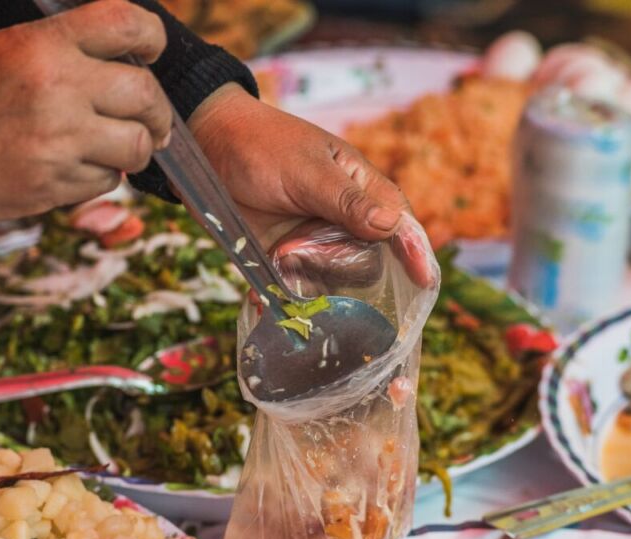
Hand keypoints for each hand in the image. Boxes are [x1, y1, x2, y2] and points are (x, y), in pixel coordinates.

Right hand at [0, 0, 172, 236]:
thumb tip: (131, 64)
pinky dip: (100, 177)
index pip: (127, 25)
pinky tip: (72, 167)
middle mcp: (56, 89)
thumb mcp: (5, 51)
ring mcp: (56, 141)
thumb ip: (65, 52)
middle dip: (157, 112)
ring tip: (113, 148)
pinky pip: (107, 182)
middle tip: (152, 122)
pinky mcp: (52, 185)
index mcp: (43, 45)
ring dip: (134, 150)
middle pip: (146, 95)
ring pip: (136, 146)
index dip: (152, 38)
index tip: (151, 53)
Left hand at [188, 85, 432, 287]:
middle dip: (338, 263)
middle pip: (365, 261)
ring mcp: (311, 241)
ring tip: (278, 253)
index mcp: (359, 187)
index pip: (399, 223)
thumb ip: (347, 201)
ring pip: (331, 280)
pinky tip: (263, 301)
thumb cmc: (262, 145)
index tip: (424, 282)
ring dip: (307, 278)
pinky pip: (294, 288)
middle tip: (298, 245)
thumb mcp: (306, 170)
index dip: (414, 252)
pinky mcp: (282, 258)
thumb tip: (392, 225)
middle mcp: (341, 219)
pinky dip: (282, 297)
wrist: (206, 147)